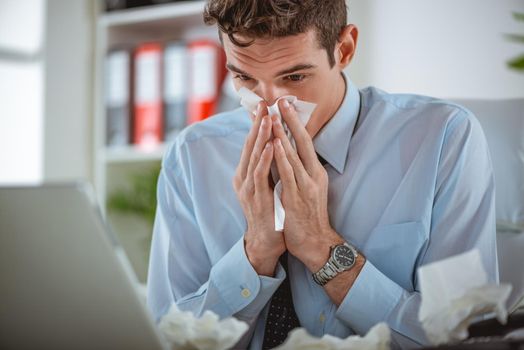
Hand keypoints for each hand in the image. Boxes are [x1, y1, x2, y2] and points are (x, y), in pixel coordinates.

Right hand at [233, 101, 285, 275]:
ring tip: (267, 118)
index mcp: (247, 172)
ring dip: (260, 136)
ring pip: (253, 156)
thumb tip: (274, 144)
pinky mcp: (254, 197)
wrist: (266, 239)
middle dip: (257, 123)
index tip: (264, 105)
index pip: (252, 143)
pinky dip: (264, 158)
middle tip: (264, 103)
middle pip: (250, 145)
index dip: (257, 124)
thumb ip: (268, 165)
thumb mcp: (268, 183)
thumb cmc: (271, 210)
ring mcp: (247, 186)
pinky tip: (270, 145)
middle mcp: (243, 176)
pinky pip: (259, 174)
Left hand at [271, 99, 341, 271]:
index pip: (305, 142)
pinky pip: (288, 173)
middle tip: (281, 101)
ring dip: (283, 134)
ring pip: (293, 155)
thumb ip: (300, 170)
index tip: (286, 106)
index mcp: (315, 172)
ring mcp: (306, 185)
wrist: (316, 241)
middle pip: (302, 142)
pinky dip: (281, 157)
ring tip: (274, 116)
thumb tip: (288, 152)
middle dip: (290, 121)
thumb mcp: (308, 188)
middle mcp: (313, 175)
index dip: (295, 123)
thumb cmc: (308, 215)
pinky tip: (275, 144)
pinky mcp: (297, 197)